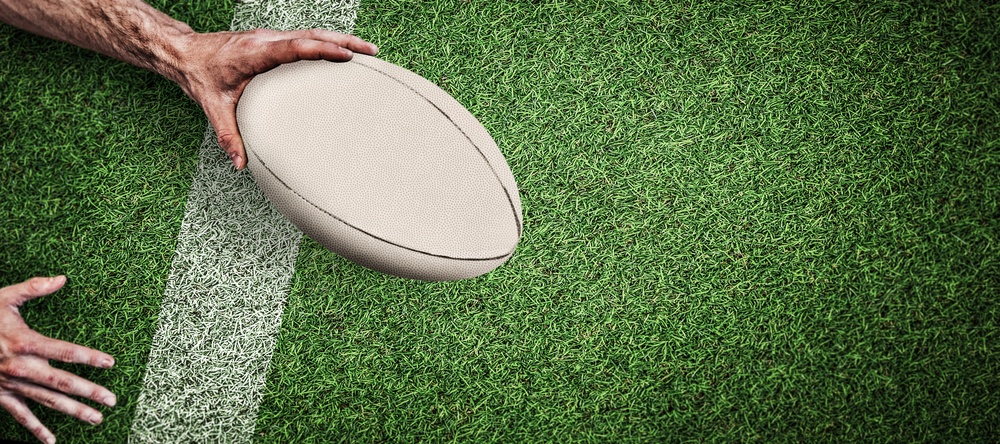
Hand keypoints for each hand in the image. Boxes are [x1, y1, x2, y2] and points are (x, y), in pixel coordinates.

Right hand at [0, 276, 115, 443]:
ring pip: (46, 401)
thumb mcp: (3, 297)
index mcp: (24, 342)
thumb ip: (33, 287)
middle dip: (88, 391)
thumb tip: (62, 278)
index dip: (89, 357)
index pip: (64, 351)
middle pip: (60, 382)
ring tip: (96, 418)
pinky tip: (51, 440)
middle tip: (111, 399)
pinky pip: (20, 415)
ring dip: (72, 411)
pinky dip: (36, 429)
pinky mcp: (0, 395)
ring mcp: (10, 384)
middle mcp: (19, 366)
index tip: (110, 362)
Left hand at [173, 29, 379, 169]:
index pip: (294, 47)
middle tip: (372, 51)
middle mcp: (266, 40)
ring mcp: (270, 38)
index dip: (321, 50)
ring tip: (367, 51)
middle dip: (344, 41)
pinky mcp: (272, 41)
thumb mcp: (212, 107)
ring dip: (339, 39)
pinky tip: (341, 52)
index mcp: (254, 53)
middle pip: (312, 34)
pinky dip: (326, 42)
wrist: (184, 52)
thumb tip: (240, 164)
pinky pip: (305, 38)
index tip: (346, 55)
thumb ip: (228, 135)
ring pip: (311, 33)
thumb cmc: (198, 75)